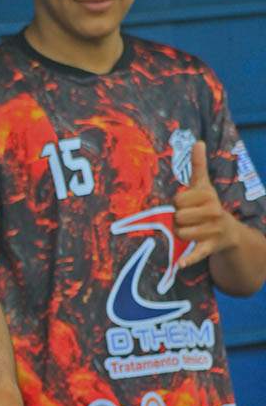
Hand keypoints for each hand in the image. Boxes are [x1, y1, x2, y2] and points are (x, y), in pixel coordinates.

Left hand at [174, 141, 235, 269]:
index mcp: (209, 196)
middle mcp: (213, 212)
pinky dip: (189, 259)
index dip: (177, 203)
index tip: (187, 204)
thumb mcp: (204, 185)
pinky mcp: (210, 247)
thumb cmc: (209, 205)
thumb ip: (199, 165)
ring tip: (190, 229)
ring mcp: (212, 230)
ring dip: (180, 233)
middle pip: (177, 217)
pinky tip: (180, 264)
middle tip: (189, 219)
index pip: (177, 200)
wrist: (228, 232)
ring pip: (180, 233)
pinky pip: (197, 253)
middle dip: (178, 219)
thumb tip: (198, 141)